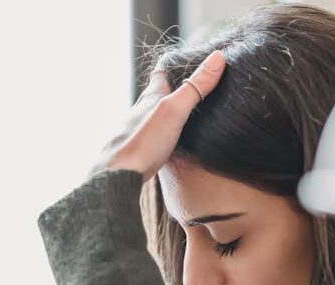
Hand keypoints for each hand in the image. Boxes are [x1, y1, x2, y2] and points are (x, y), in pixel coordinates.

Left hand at [91, 50, 225, 181]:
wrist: (117, 177)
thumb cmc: (143, 143)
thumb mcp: (174, 110)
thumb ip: (195, 87)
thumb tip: (217, 57)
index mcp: (150, 97)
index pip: (162, 71)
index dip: (176, 63)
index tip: (191, 60)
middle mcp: (141, 110)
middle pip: (158, 92)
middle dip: (174, 86)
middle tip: (194, 85)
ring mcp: (138, 129)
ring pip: (154, 114)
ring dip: (169, 110)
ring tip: (186, 111)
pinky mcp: (139, 149)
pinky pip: (154, 134)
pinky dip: (164, 131)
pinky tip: (170, 140)